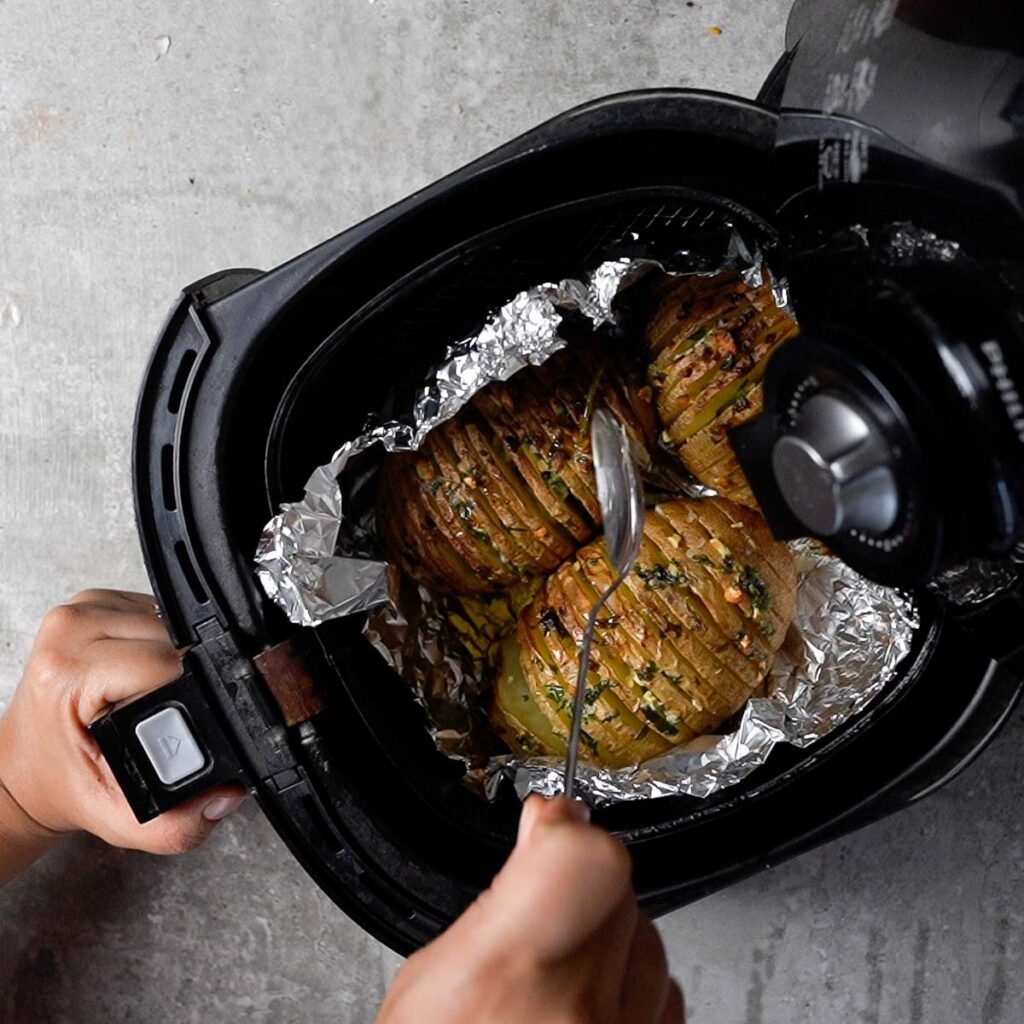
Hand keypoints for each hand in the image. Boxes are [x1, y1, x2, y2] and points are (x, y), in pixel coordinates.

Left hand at [0, 589, 245, 873]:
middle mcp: (71, 629)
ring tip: (153, 695)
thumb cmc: (64, 780)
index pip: (164, 662)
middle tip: (163, 715)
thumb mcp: (118, 817)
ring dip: (176, 656)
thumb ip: (177, 821)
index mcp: (68, 671)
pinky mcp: (95, 601)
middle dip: (184, 677)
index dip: (188, 695)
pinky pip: (155, 611)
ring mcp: (81, 608)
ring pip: (169, 619)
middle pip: (171, 637)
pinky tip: (148, 672)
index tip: (177, 724)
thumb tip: (228, 793)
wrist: (26, 767)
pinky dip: (164, 641)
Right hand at [377, 796, 684, 1023]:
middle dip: (582, 885)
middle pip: (623, 894)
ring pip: (652, 941)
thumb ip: (501, 900)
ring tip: (559, 970)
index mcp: (507, 980)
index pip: (591, 863)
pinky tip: (588, 1005)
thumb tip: (548, 825)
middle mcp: (579, 1019)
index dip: (571, 834)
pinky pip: (667, 1001)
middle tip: (541, 911)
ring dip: (612, 936)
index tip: (552, 827)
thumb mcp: (427, 984)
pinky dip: (635, 989)